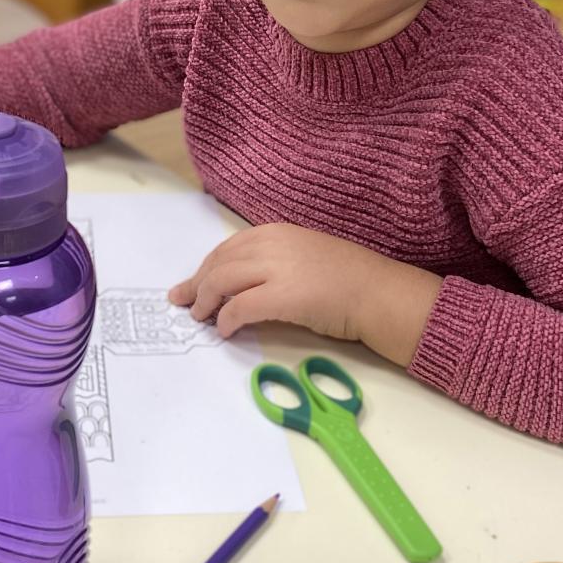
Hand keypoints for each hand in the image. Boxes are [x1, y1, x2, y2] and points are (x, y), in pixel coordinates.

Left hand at [167, 223, 444, 366]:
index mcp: (277, 231)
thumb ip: (274, 263)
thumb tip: (243, 284)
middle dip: (197, 283)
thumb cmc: (349, 279)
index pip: (228, 247)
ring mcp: (277, 268)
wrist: (379, 293)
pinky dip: (226, 319)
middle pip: (219, 262)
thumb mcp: (305, 258)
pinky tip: (225, 331)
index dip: (207, 267)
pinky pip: (240, 307)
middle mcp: (273, 243)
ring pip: (222, 281)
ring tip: (200, 317)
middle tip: (183, 302)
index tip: (193, 283)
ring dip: (206, 301)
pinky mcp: (282, 296)